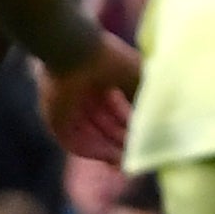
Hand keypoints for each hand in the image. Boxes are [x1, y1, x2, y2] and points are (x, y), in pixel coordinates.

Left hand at [37, 34, 141, 158]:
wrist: (76, 51)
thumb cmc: (109, 58)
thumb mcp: (138, 78)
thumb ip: (145, 99)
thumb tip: (159, 119)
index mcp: (99, 81)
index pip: (116, 110)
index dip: (131, 125)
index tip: (146, 140)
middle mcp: (82, 96)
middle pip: (104, 126)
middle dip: (121, 142)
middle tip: (138, 156)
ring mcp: (68, 109)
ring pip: (91, 136)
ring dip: (109, 151)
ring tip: (128, 162)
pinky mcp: (55, 120)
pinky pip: (74, 142)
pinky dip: (93, 152)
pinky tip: (111, 159)